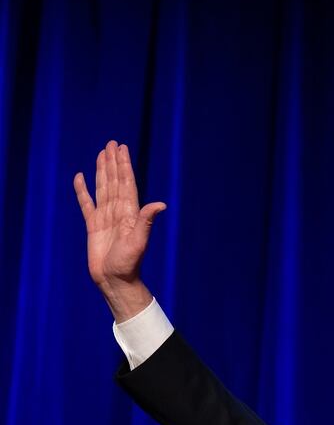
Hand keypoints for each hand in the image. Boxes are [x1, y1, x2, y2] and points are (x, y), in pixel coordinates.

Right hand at [74, 140, 165, 321]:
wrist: (115, 280)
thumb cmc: (128, 264)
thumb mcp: (138, 241)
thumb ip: (146, 221)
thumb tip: (161, 204)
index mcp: (130, 213)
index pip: (126, 183)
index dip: (124, 165)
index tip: (122, 149)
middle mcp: (119, 212)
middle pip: (115, 181)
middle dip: (114, 163)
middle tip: (112, 144)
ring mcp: (106, 218)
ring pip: (103, 189)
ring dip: (102, 171)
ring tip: (102, 154)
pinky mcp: (93, 227)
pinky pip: (87, 204)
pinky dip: (83, 191)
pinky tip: (81, 177)